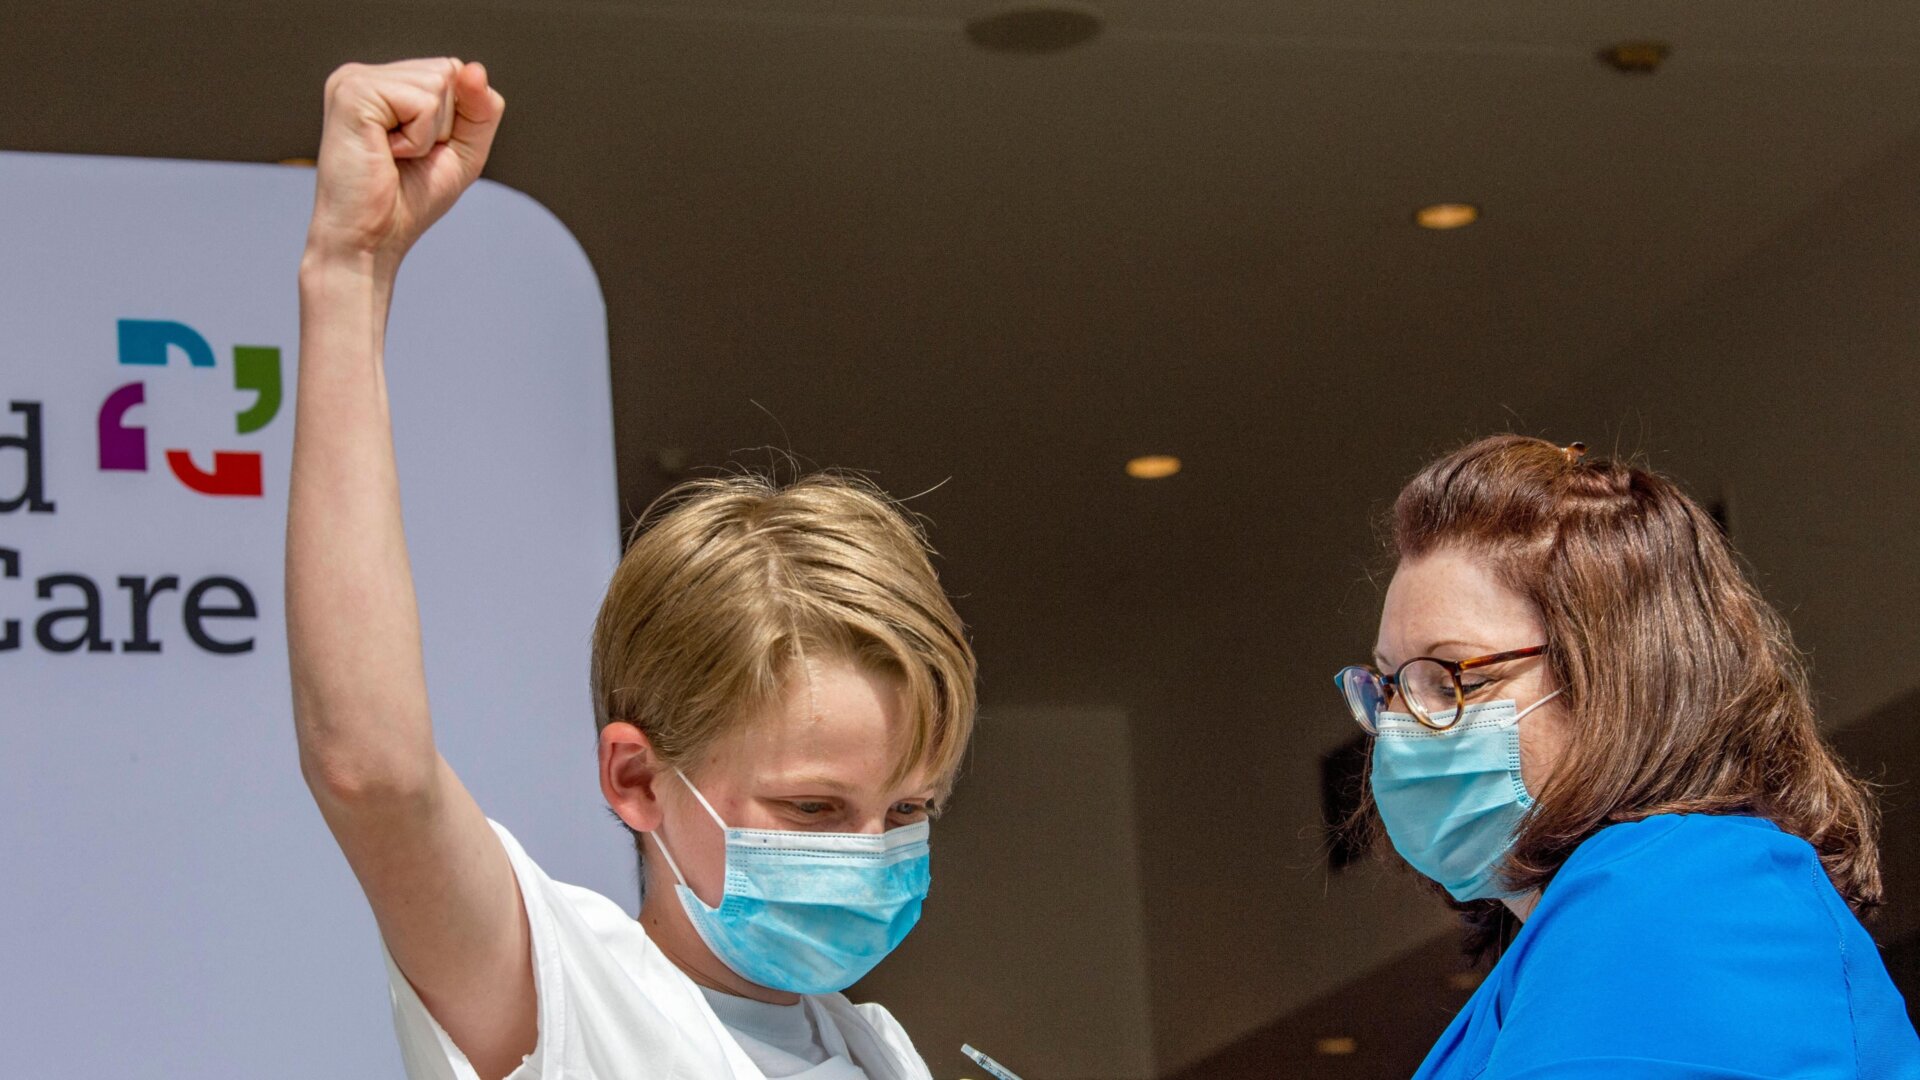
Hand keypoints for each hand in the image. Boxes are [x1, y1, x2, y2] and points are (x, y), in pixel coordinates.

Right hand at [305, 58, 505, 272]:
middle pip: (450, 72)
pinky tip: (386, 155)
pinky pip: (423, 103)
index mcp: (384, 84)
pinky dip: (418, 140)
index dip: (457, 120)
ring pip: (439, 84)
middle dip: (444, 126)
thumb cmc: (408, 202)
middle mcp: (365, 74)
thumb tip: (474, 67)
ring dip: (430, 135)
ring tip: (393, 157)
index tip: (421, 153)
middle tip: (405, 158)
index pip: (454, 73)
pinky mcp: (352, 93)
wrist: (369, 242)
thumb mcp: (461, 151)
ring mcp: (353, 79)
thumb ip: (479, 109)